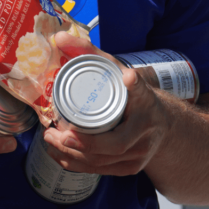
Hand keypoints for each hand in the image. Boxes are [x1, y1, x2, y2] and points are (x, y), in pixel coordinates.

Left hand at [41, 32, 176, 176]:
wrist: (158, 122)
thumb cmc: (130, 94)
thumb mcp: (115, 70)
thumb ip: (88, 52)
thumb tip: (58, 37)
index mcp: (146, 100)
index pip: (142, 92)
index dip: (135, 86)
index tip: (129, 77)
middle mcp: (146, 130)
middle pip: (115, 143)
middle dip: (82, 142)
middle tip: (55, 131)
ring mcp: (139, 154)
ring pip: (103, 161)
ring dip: (72, 154)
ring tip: (50, 138)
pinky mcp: (129, 168)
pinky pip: (101, 171)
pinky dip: (76, 164)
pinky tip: (58, 153)